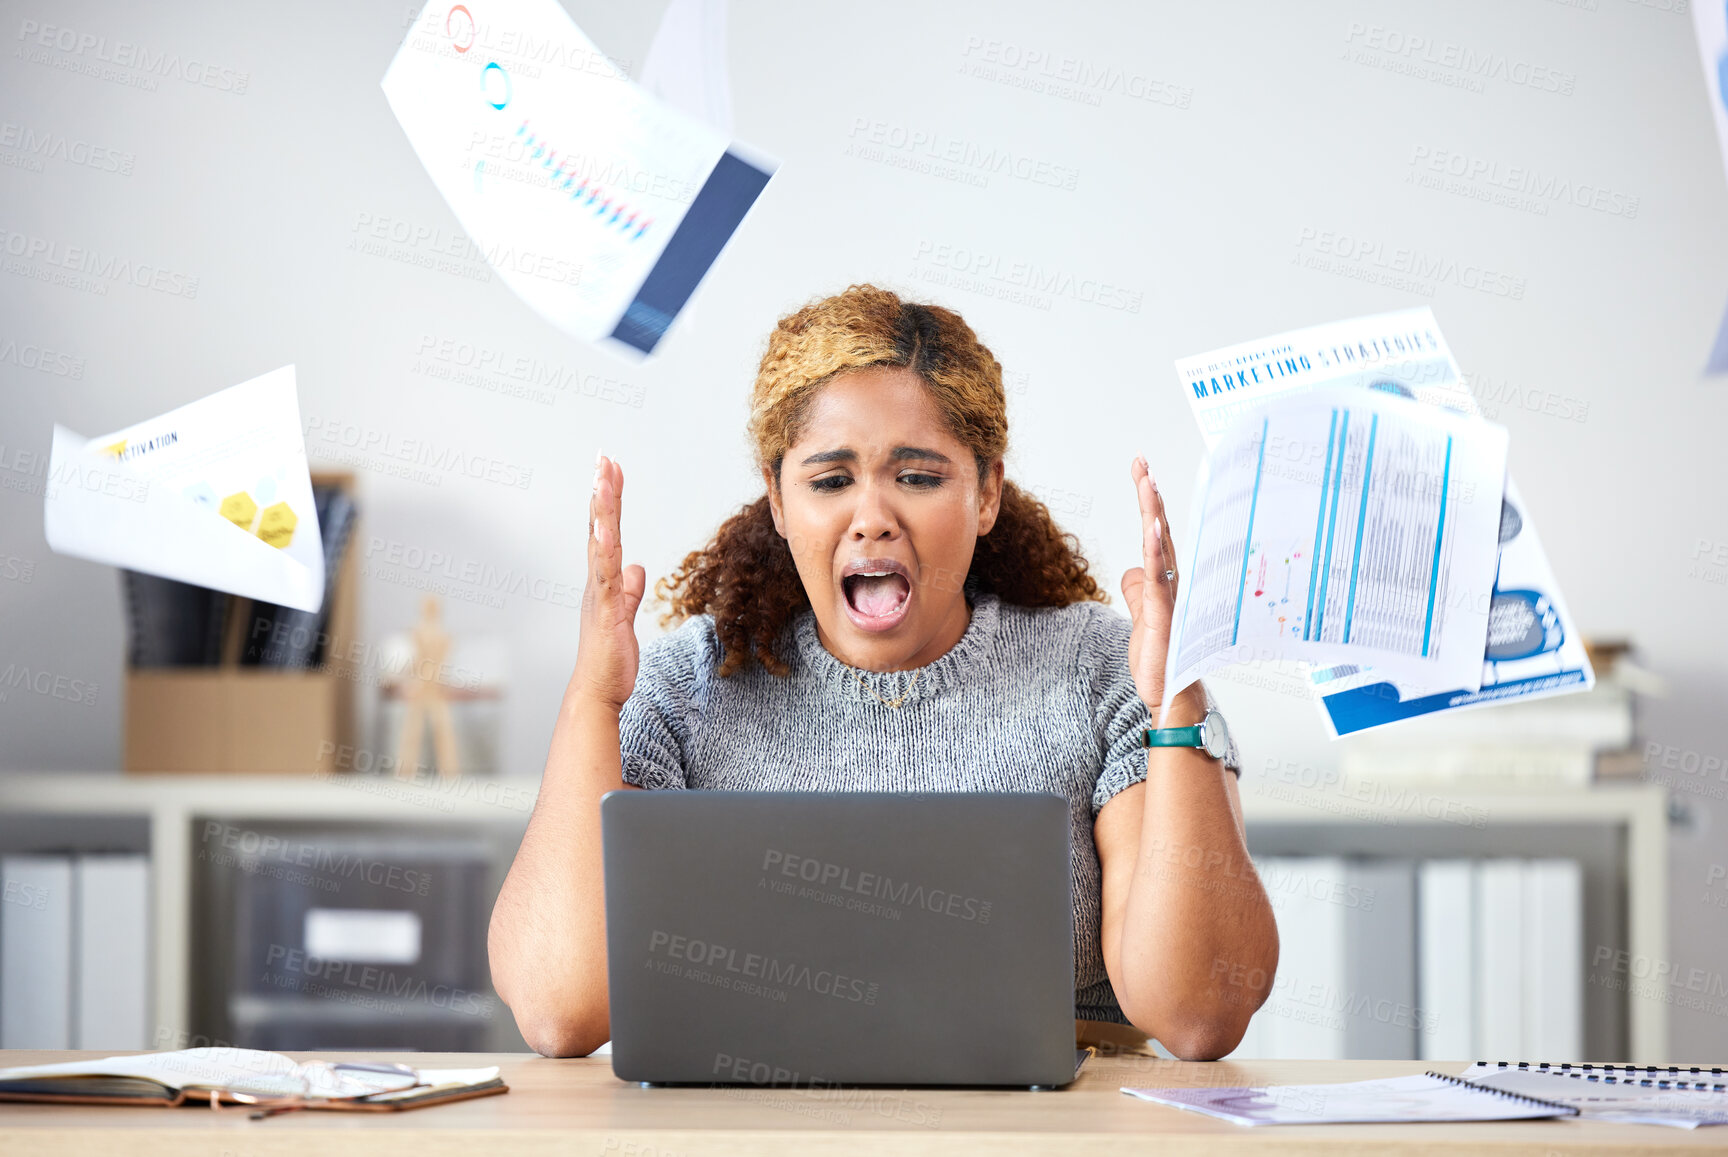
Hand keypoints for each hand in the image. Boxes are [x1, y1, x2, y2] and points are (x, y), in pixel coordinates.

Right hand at [574, 453, 646, 711]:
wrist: (597, 693)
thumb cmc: (609, 661)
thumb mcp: (625, 617)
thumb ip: (629, 592)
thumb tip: (637, 569)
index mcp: (603, 582)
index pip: (606, 533)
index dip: (608, 502)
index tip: (610, 471)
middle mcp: (596, 583)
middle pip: (599, 528)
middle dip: (602, 492)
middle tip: (604, 457)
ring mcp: (598, 595)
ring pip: (600, 544)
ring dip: (602, 511)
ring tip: (603, 477)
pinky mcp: (605, 611)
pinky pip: (605, 575)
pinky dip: (604, 550)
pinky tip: (606, 528)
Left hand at [1120, 456, 1193, 722]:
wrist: (1172, 694)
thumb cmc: (1162, 659)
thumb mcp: (1140, 618)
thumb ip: (1137, 591)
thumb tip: (1132, 569)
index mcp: (1165, 580)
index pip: (1154, 531)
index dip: (1148, 500)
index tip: (1141, 468)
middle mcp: (1173, 582)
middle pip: (1159, 529)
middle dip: (1150, 494)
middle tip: (1142, 462)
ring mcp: (1171, 596)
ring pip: (1160, 547)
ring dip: (1154, 513)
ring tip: (1147, 482)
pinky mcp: (1165, 613)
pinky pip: (1158, 577)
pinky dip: (1155, 551)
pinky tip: (1152, 528)